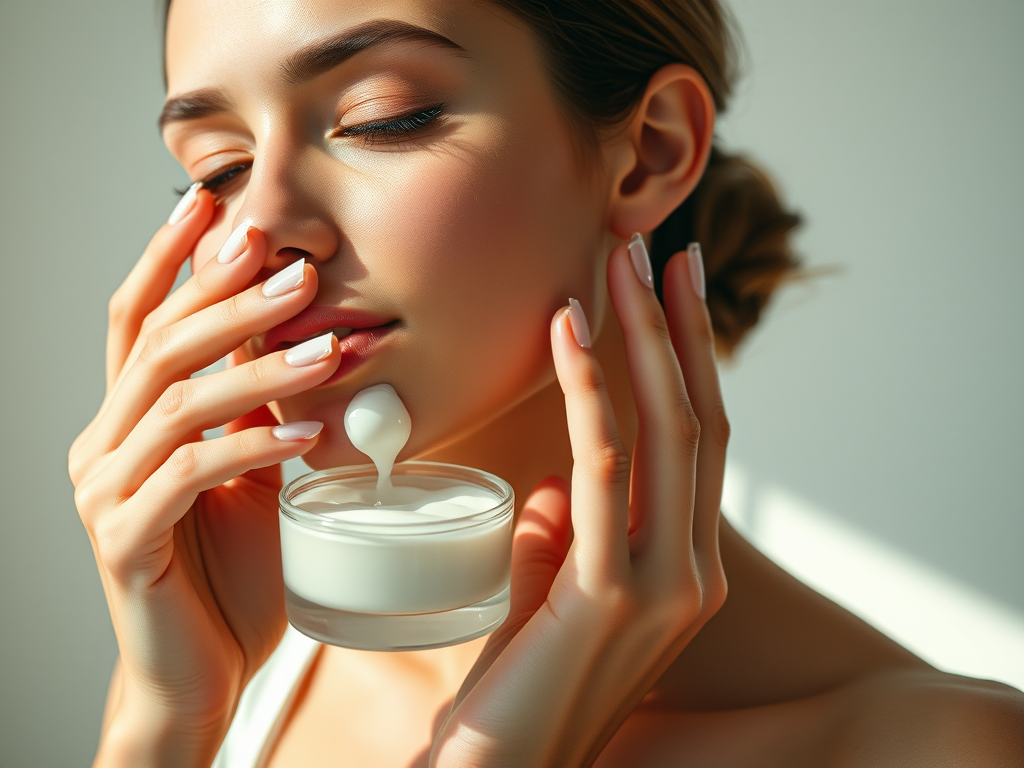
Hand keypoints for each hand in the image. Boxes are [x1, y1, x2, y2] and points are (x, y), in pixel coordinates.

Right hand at [68, 192, 339, 763]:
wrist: (202, 668)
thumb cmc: (229, 572)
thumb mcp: (251, 476)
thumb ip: (256, 413)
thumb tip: (299, 340)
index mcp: (127, 423)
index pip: (136, 322)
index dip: (166, 260)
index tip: (209, 204)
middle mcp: (102, 447)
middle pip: (157, 347)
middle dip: (225, 300)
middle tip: (293, 270)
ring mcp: (105, 493)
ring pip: (177, 404)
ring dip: (255, 370)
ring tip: (324, 350)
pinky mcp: (126, 541)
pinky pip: (191, 476)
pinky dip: (252, 448)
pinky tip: (306, 438)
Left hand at [430, 238, 728, 767]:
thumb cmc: (516, 690)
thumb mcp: (553, 597)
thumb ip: (567, 539)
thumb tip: (559, 486)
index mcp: (686, 569)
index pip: (697, 443)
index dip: (684, 361)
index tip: (663, 290)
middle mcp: (695, 572)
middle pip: (699, 419)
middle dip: (675, 326)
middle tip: (652, 248)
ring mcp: (667, 585)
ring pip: (669, 430)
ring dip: (642, 335)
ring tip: (618, 261)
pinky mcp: (613, 594)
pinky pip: (603, 466)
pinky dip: (588, 388)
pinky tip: (568, 327)